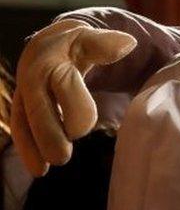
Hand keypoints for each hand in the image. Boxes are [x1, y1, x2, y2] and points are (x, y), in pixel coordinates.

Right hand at [13, 19, 135, 175]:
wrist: (50, 45)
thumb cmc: (80, 46)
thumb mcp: (92, 40)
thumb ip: (107, 44)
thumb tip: (128, 43)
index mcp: (57, 60)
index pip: (63, 82)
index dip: (73, 105)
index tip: (84, 129)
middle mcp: (35, 77)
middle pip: (38, 107)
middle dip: (49, 132)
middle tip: (64, 156)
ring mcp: (25, 93)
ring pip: (24, 121)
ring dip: (35, 145)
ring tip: (47, 167)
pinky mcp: (22, 108)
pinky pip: (21, 129)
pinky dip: (28, 149)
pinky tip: (40, 169)